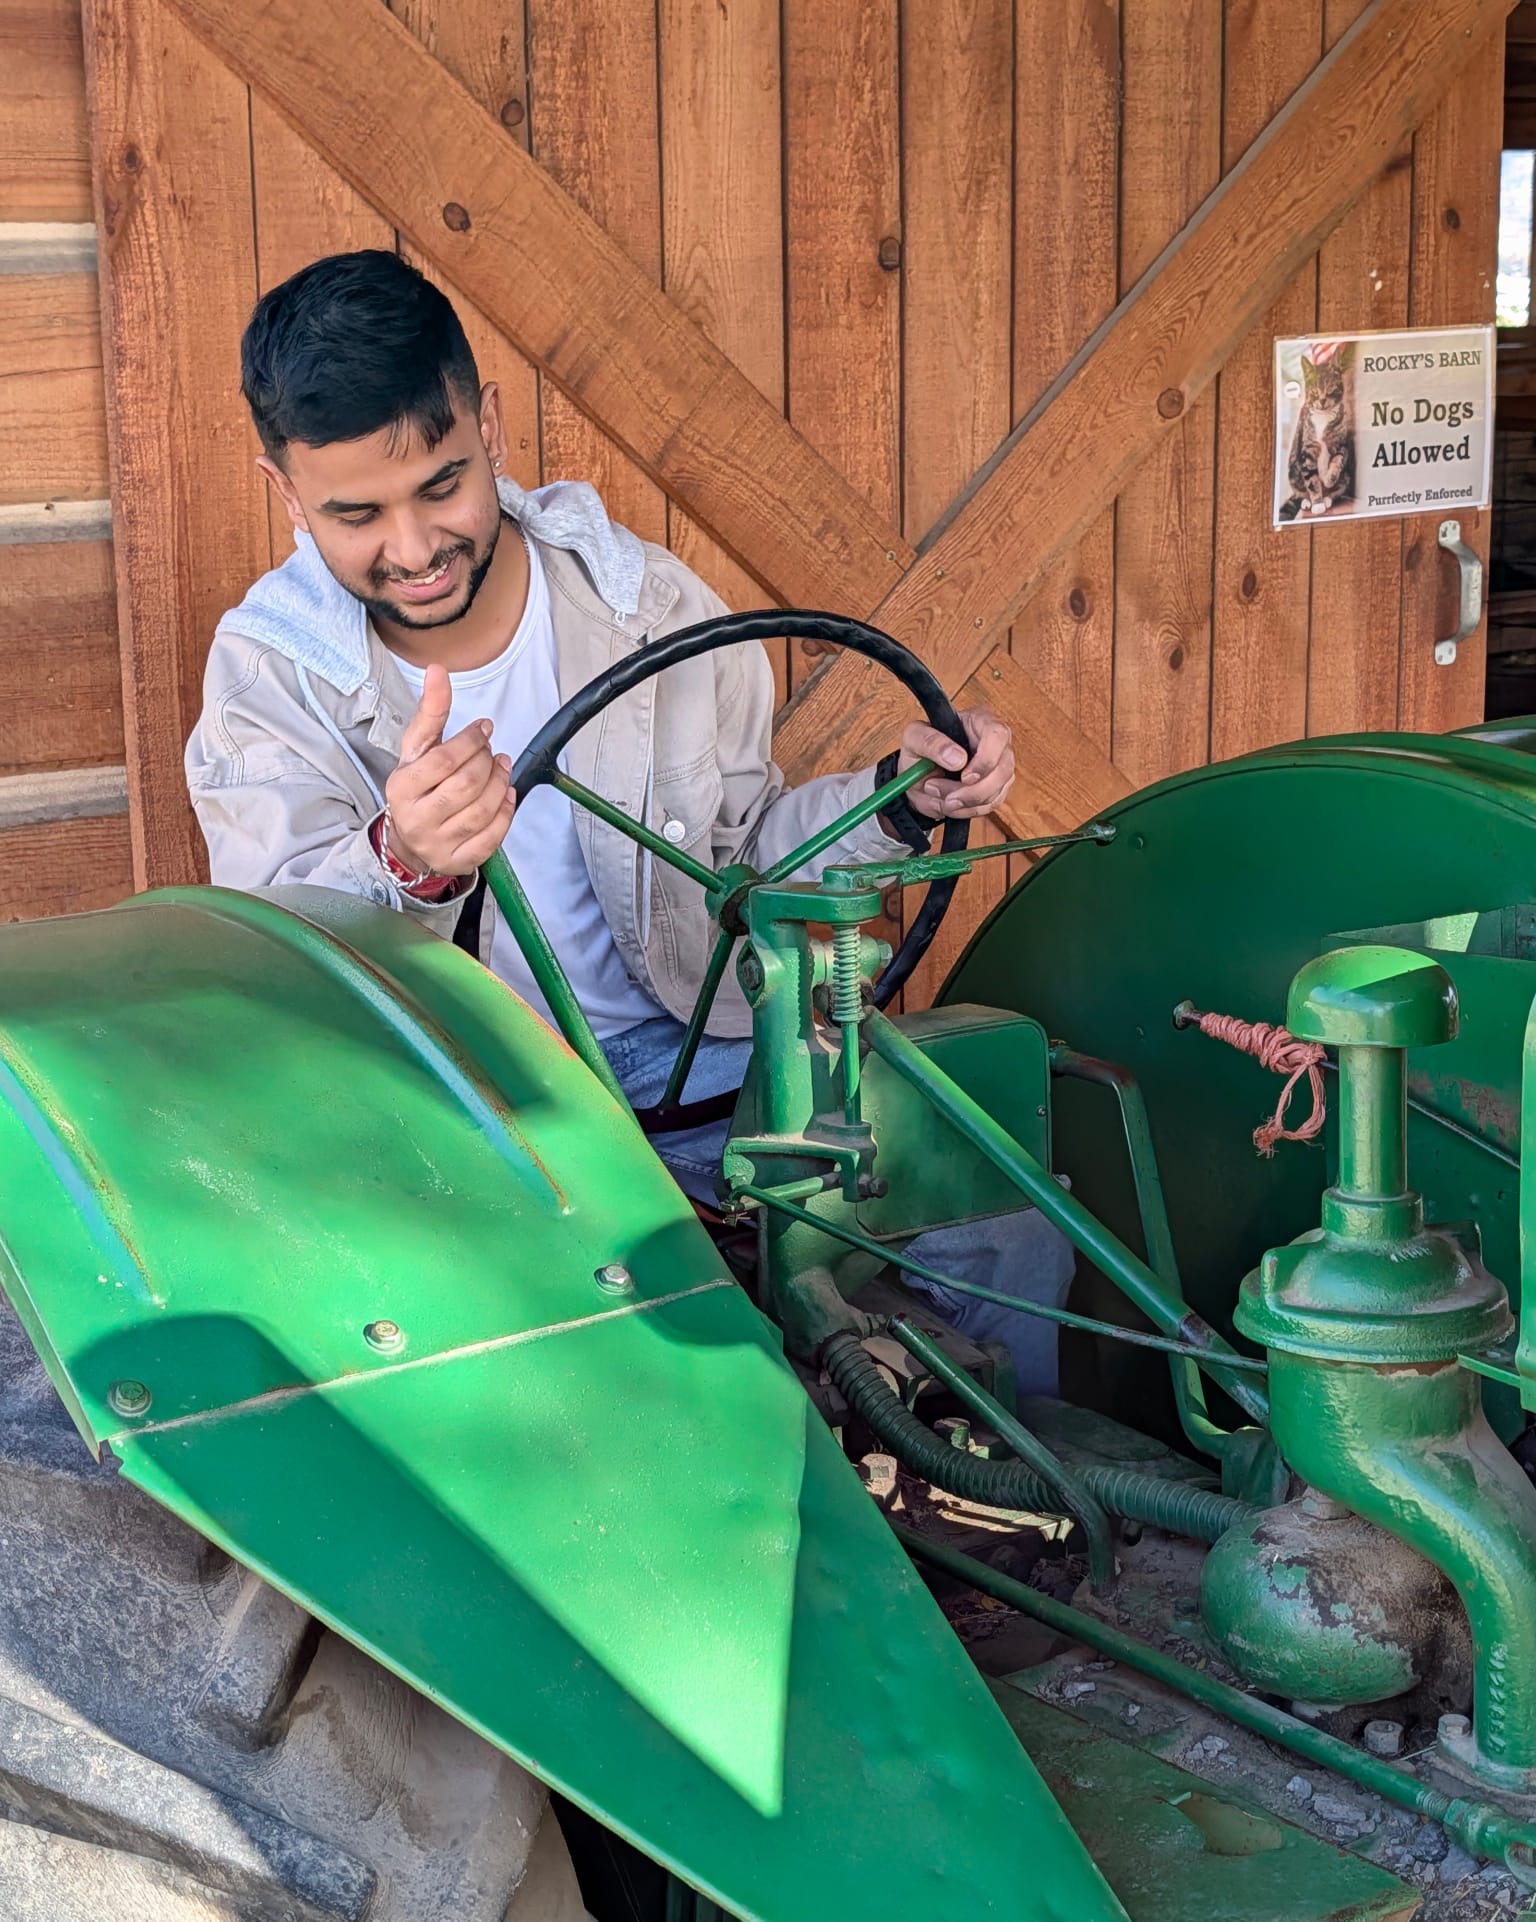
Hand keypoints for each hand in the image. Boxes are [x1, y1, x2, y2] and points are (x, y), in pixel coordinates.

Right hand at [384, 662, 515, 875]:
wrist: (409, 841)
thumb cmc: (417, 787)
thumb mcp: (417, 750)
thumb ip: (430, 712)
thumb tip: (438, 670)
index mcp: (402, 788)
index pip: (444, 760)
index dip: (470, 741)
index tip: (484, 729)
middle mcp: (417, 819)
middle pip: (467, 784)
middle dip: (487, 761)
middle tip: (492, 751)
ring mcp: (439, 843)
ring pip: (483, 809)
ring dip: (501, 782)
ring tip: (502, 767)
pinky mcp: (459, 861)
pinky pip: (493, 836)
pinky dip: (507, 811)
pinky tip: (507, 794)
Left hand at [898, 708, 1014, 819]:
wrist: (916, 777)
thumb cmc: (919, 750)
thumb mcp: (914, 738)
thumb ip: (931, 742)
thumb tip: (957, 758)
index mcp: (978, 721)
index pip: (997, 735)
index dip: (986, 760)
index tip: (965, 777)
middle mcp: (995, 743)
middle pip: (1003, 769)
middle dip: (972, 791)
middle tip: (944, 794)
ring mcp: (998, 767)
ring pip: (996, 792)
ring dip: (965, 803)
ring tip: (939, 795)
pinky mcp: (996, 789)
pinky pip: (990, 805)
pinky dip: (966, 810)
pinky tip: (949, 803)